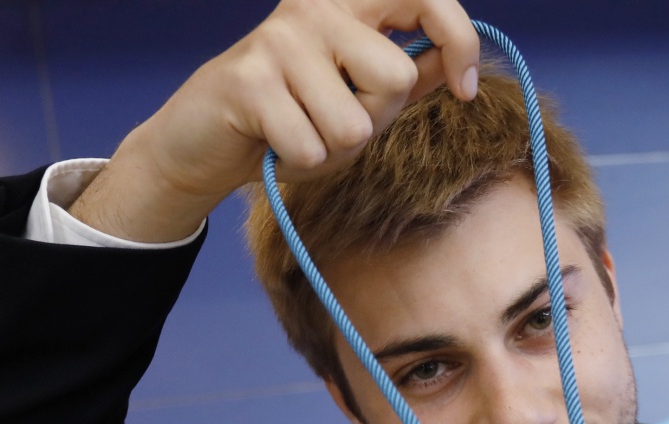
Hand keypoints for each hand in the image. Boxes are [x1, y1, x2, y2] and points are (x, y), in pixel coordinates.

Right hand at [70, 0, 479, 241]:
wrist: (205, 144)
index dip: (459, 41)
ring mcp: (279, 38)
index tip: (464, 89)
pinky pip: (312, 147)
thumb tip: (458, 63)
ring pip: (354, 122)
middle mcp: (314, 6)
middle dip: (376, 118)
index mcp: (347, 3)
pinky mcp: (250, 79)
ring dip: (333, 149)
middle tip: (334, 120)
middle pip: (396, 76)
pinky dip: (300, 163)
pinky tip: (275, 145)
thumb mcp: (363, 99)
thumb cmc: (293, 120)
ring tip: (301, 134)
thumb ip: (411, 76)